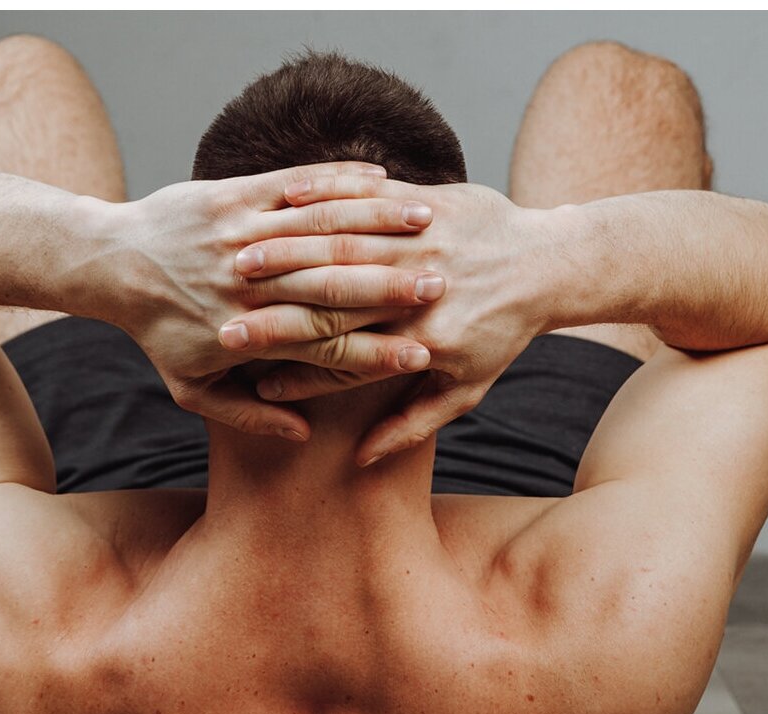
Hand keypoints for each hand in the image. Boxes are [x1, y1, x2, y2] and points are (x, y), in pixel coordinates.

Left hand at [95, 163, 450, 440]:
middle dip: (395, 289)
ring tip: (429, 229)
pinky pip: (298, 182)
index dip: (378, 353)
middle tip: (444, 289)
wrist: (112, 264)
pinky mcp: (237, 193)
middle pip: (338, 289)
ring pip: (325, 230)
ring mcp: (244, 232)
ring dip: (380, 228)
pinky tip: (382, 178)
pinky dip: (342, 180)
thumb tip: (299, 432)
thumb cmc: (156, 332)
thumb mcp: (191, 388)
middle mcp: (252, 284)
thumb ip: (247, 415)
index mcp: (251, 333)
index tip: (424, 356)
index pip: (330, 349)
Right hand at [221, 177, 568, 463]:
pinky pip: (367, 200)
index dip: (289, 365)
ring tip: (236, 262)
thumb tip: (360, 460)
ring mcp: (423, 242)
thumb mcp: (466, 390)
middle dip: (269, 311)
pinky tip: (282, 205)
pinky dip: (322, 200)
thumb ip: (411, 426)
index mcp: (424, 340)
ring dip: (283, 252)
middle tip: (220, 321)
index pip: (340, 356)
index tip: (244, 370)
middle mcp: (418, 291)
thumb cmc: (502, 334)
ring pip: (341, 245)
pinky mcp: (428, 203)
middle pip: (329, 301)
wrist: (548, 264)